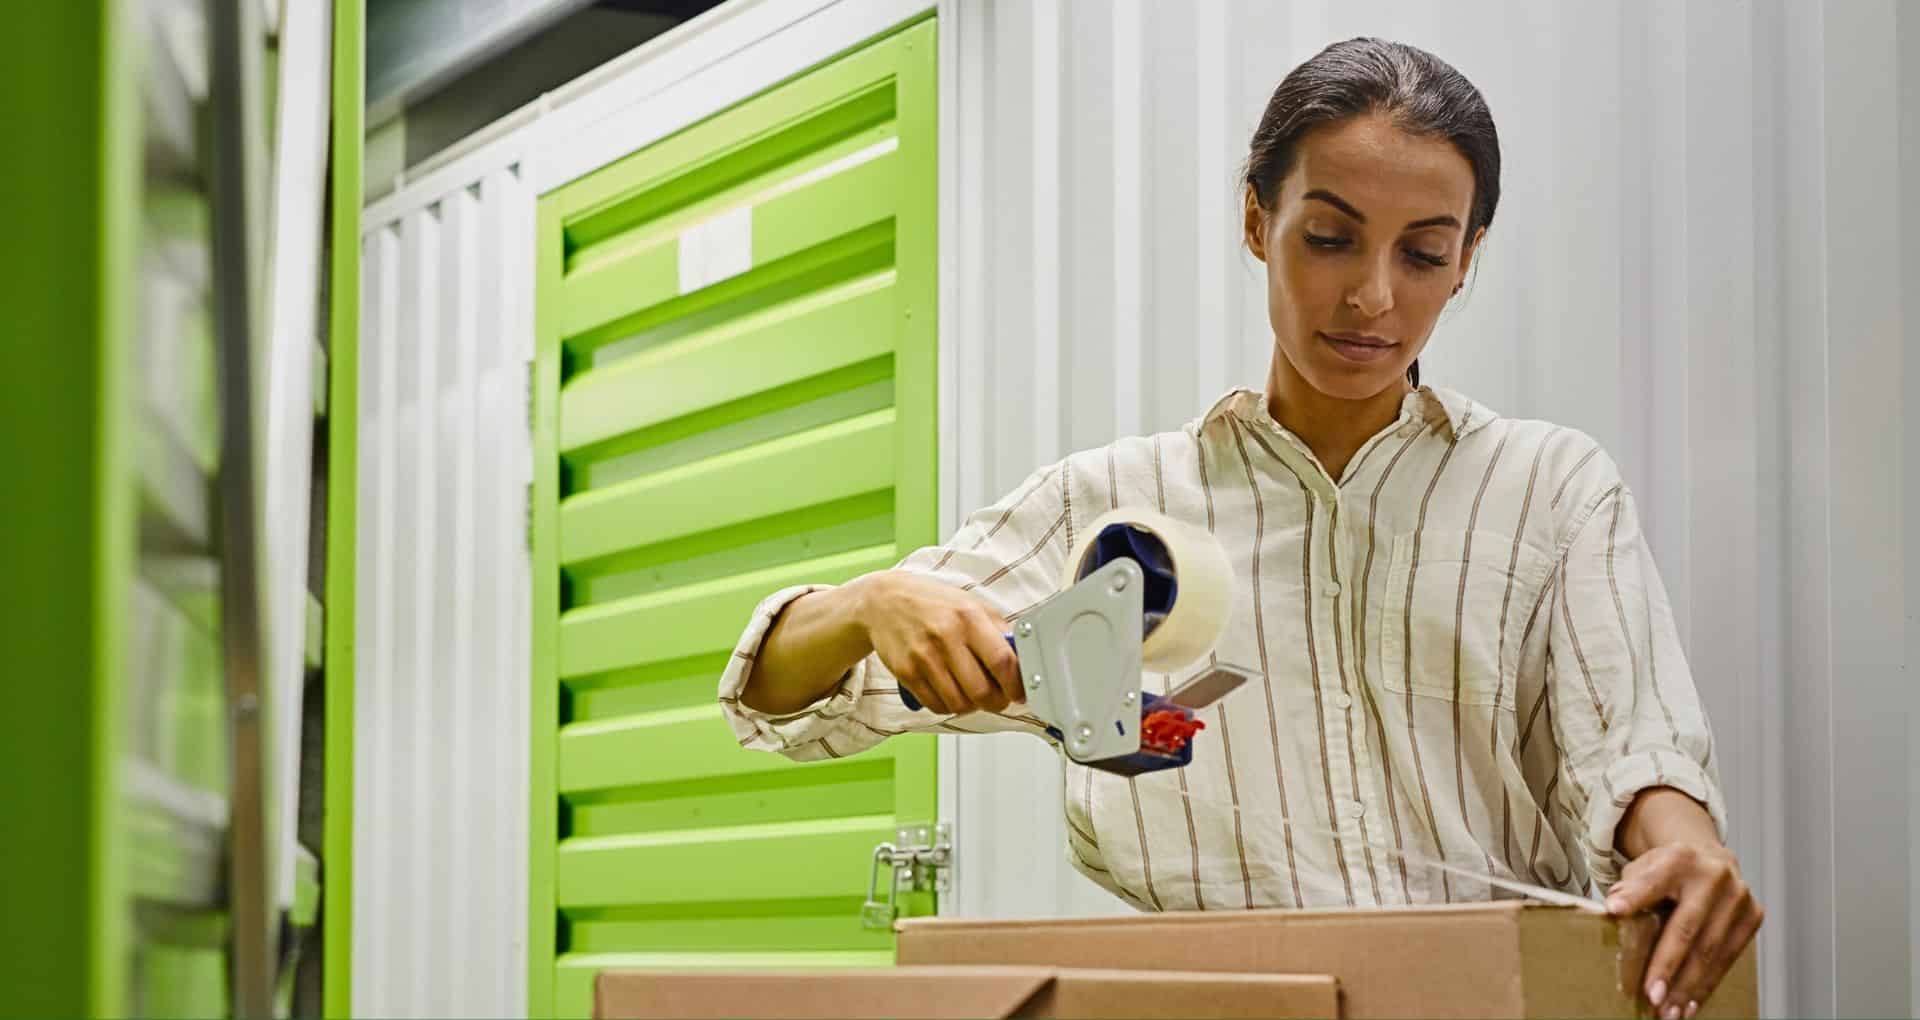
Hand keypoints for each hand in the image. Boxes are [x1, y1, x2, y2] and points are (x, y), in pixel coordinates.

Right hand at [853, 571, 1023, 715]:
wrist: (883, 601)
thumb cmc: (932, 603)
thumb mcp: (970, 604)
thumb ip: (998, 629)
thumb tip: (1022, 659)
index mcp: (969, 617)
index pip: (1002, 661)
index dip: (1016, 685)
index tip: (1020, 693)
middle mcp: (946, 636)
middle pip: (981, 691)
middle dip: (996, 702)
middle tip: (998, 699)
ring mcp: (924, 657)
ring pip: (959, 703)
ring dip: (972, 706)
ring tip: (972, 694)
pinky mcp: (906, 672)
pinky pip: (936, 705)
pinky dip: (948, 706)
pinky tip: (951, 693)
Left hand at [1605, 842, 1763, 1018]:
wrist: (1711, 862)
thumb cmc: (1670, 872)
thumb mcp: (1644, 869)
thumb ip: (1629, 888)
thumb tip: (1614, 911)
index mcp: (1679, 858)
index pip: (1653, 880)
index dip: (1635, 896)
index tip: (1614, 911)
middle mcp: (1714, 876)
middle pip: (1686, 927)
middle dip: (1668, 966)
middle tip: (1651, 996)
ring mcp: (1738, 897)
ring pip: (1711, 950)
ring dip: (1688, 986)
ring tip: (1669, 1011)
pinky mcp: (1753, 916)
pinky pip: (1729, 958)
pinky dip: (1708, 984)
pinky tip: (1691, 1003)